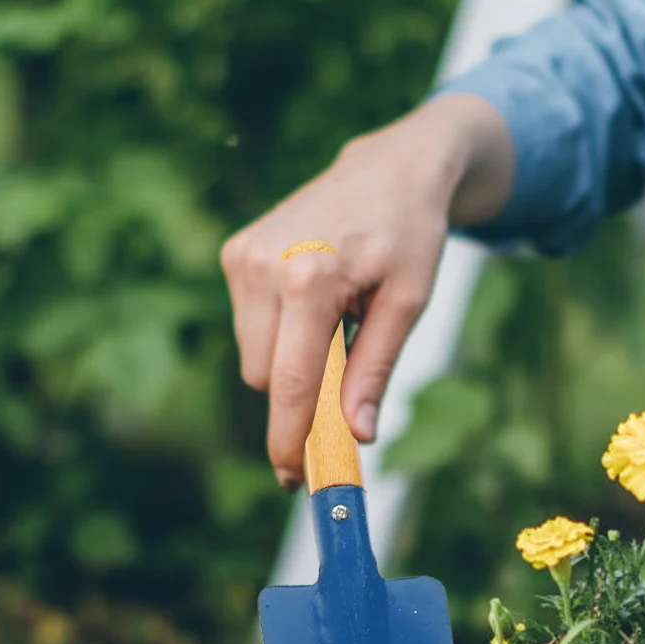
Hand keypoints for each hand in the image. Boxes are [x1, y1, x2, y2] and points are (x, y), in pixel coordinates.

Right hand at [220, 92, 512, 487]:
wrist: (391, 166)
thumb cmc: (409, 234)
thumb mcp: (408, 302)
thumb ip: (376, 370)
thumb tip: (358, 435)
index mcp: (310, 279)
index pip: (288, 383)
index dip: (288, 439)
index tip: (293, 477)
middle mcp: (265, 266)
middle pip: (265, 378)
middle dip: (298, 393)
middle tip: (344, 373)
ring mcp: (244, 257)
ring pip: (254, 356)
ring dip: (289, 359)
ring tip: (335, 317)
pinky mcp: (235, 252)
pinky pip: (248, 326)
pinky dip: (279, 331)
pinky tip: (313, 297)